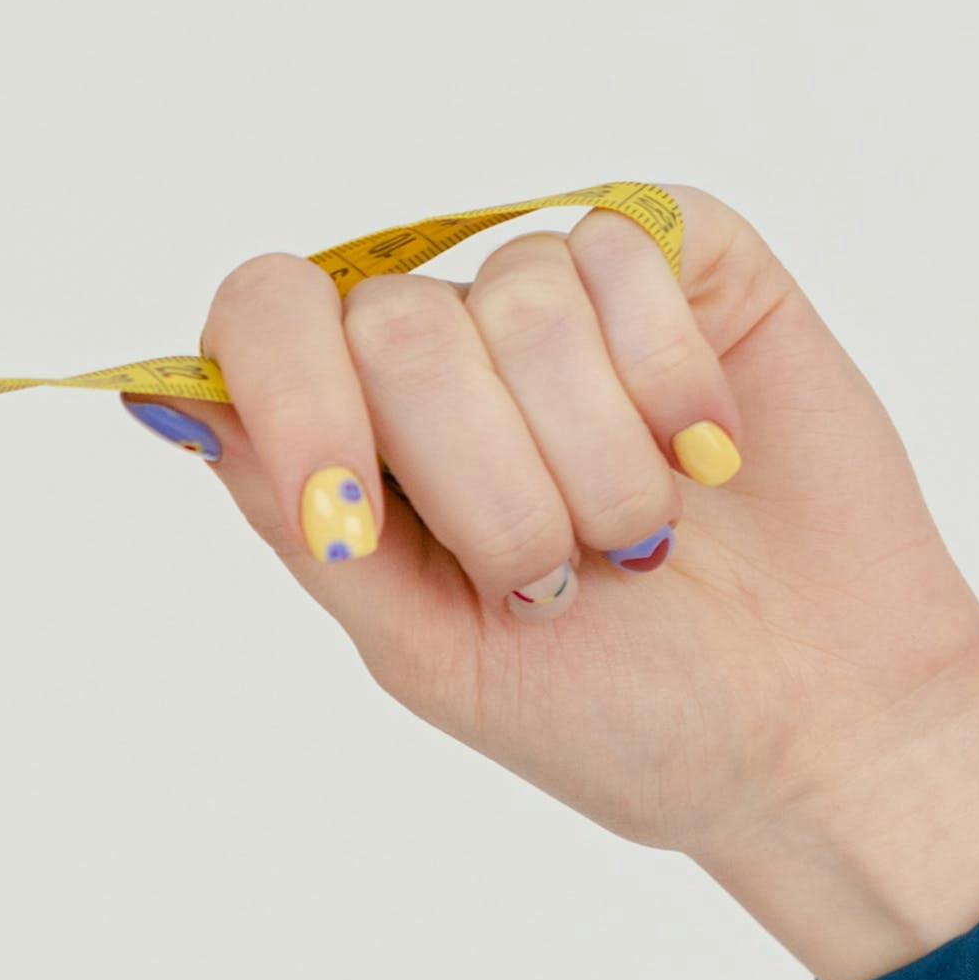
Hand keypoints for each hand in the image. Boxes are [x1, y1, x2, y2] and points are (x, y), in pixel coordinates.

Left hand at [161, 188, 978, 979]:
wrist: (813, 727)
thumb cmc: (618, 705)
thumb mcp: (425, 648)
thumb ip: (303, 520)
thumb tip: (165, 395)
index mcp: (363, 433)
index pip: (264, 318)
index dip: (291, 396)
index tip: (342, 514)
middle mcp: (451, 348)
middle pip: (395, 326)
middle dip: (483, 483)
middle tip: (554, 574)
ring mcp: (568, 296)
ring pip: (519, 300)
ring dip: (592, 459)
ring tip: (641, 535)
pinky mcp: (687, 258)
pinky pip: (626, 252)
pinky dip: (670, 384)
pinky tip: (711, 456)